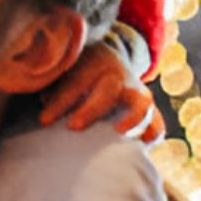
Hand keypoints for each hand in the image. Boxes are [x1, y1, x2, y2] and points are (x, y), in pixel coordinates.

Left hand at [37, 44, 165, 142]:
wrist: (107, 56)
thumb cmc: (77, 69)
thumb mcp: (65, 68)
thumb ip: (54, 86)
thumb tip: (43, 107)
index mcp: (93, 61)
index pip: (76, 82)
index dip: (59, 102)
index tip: (44, 120)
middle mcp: (117, 74)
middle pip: (108, 90)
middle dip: (90, 109)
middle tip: (73, 127)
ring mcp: (136, 89)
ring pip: (141, 102)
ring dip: (132, 119)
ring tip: (118, 133)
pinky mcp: (146, 104)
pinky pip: (157, 118)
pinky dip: (153, 131)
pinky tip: (144, 143)